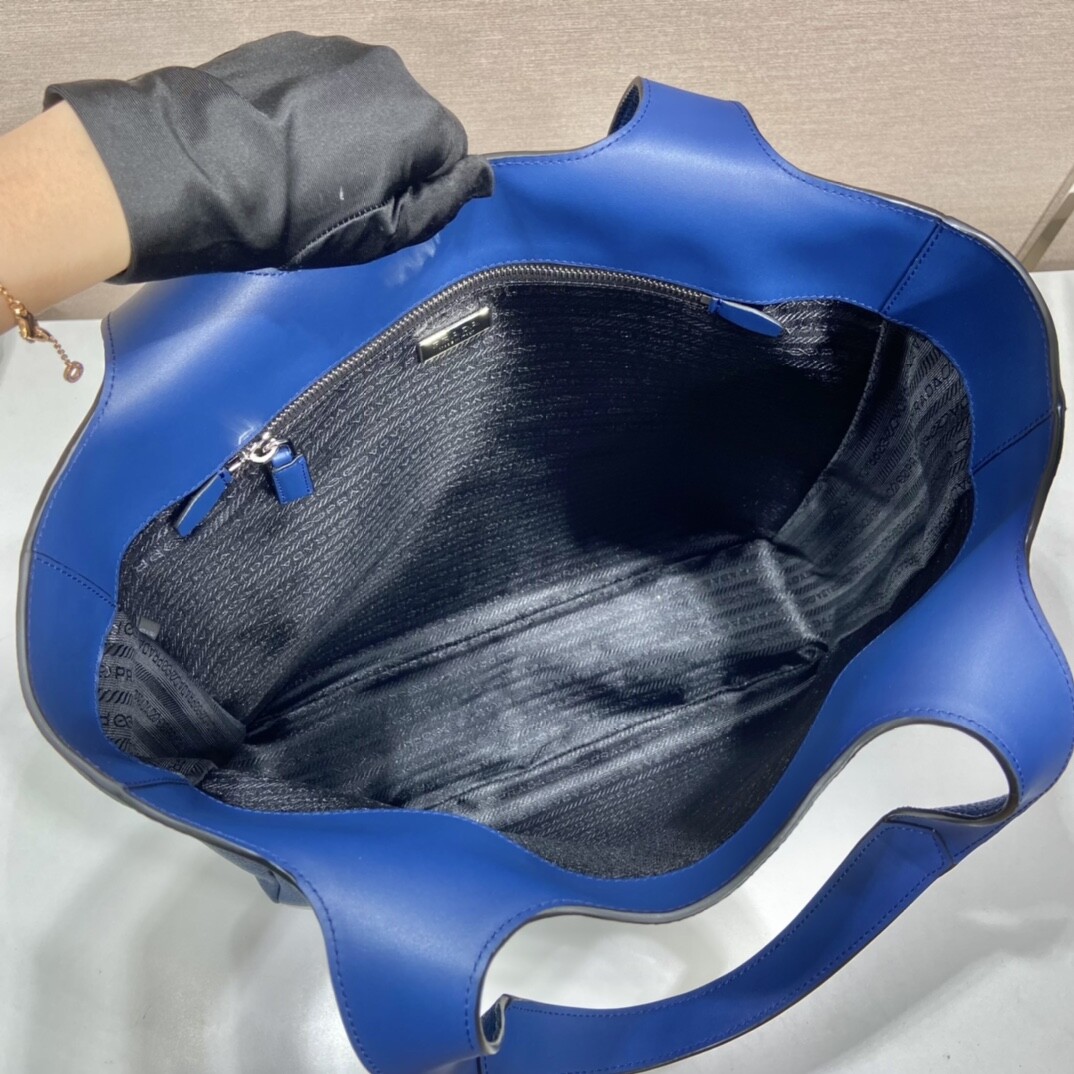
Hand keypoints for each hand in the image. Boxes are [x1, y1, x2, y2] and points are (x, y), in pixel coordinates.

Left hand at [45, 32, 492, 281]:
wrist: (199, 172)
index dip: (420, 187)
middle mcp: (387, 68)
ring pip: (365, 98)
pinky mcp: (288, 44)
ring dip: (349, 129)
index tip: (379, 211)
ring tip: (304, 167)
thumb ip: (443, 201)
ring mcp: (334, 50)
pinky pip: (321, 83)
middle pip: (409, 119)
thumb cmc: (301, 218)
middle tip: (339, 195)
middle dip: (387, 153)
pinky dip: (311, 110)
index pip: (450, 151)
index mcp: (418, 115)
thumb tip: (481, 176)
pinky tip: (279, 141)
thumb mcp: (384, 233)